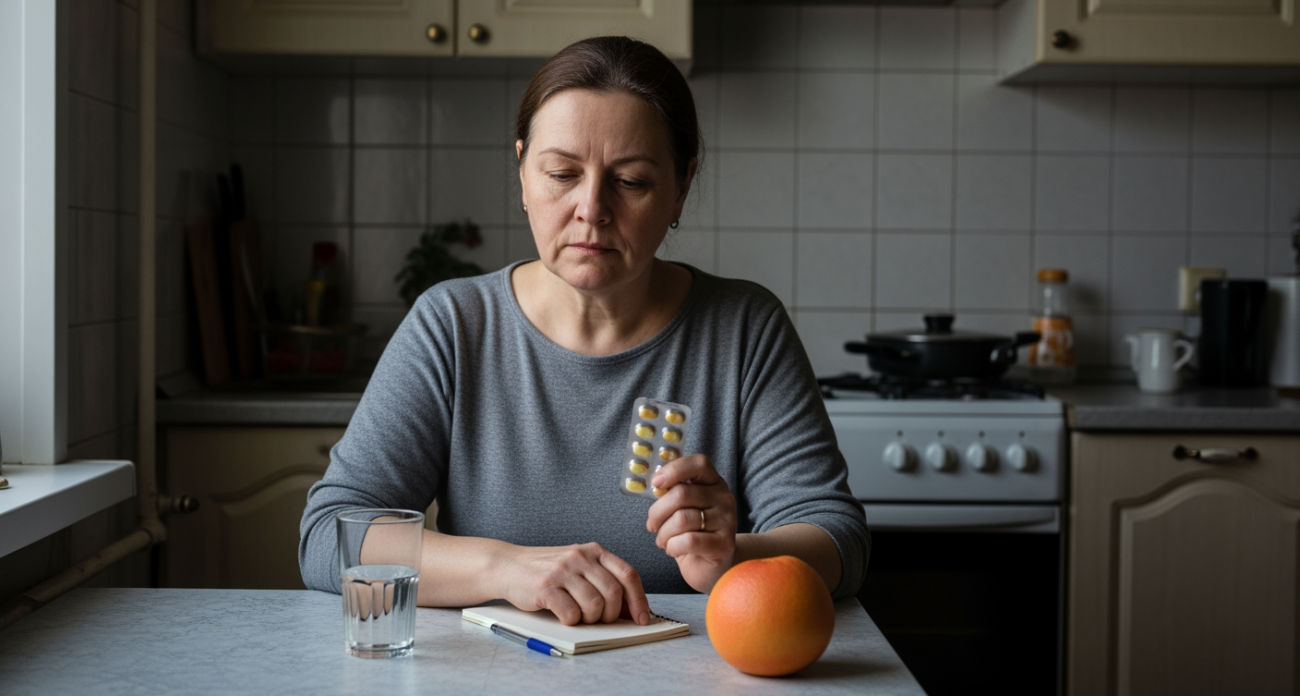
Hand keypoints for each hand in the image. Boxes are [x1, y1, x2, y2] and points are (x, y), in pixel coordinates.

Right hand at [493, 542, 651, 625]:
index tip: (642, 619)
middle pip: (613, 593)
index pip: (628, 574)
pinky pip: (571, 614)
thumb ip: (603, 582)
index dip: (639, 600)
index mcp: (594, 551)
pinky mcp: (546, 587)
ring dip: (590, 620)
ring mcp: (563, 570)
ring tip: (579, 616)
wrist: (507, 565)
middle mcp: (581, 557)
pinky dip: (571, 621)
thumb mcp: (579, 568)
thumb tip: (631, 611)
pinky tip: (563, 615)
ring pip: (594, 605)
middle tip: (600, 620)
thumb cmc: (548, 571)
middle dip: (611, 615)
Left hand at [645, 454, 737, 592]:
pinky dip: (672, 546)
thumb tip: (654, 483)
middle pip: (682, 494)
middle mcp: (724, 498)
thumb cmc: (692, 532)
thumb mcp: (683, 508)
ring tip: (662, 540)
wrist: (711, 566)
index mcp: (714, 482)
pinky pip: (689, 541)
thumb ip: (672, 492)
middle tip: (652, 524)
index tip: (656, 483)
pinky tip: (672, 549)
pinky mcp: (724, 544)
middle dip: (657, 511)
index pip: (698, 464)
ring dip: (663, 533)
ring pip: (682, 519)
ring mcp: (727, 521)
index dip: (674, 470)